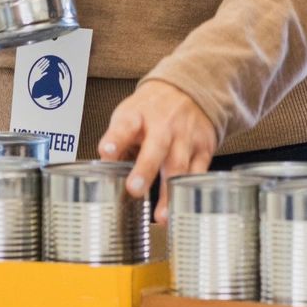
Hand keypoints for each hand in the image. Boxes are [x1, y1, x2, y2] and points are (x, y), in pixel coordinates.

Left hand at [96, 78, 217, 220]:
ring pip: (179, 165)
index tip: (107, 152)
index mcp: (138, 116)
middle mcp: (163, 125)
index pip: (125, 126)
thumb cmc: (151, 109)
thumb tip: (103, 173)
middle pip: (156, 147)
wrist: (188, 89)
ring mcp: (185, 137)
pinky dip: (189, 192)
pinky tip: (180, 208)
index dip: (115, 139)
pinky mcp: (203, 148)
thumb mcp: (128, 116)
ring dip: (168, 192)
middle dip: (145, 169)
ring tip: (159, 216)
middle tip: (134, 188)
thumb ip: (117, 144)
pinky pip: (198, 172)